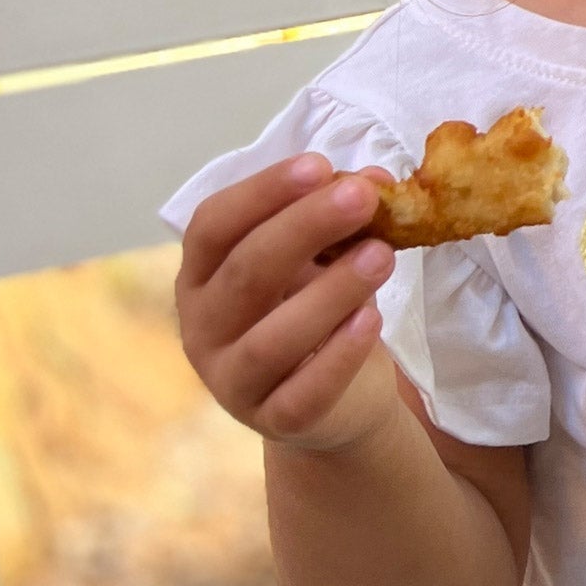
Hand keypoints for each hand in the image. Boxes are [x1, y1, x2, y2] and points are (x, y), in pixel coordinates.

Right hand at [177, 154, 400, 452]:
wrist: (338, 397)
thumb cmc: (317, 305)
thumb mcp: (323, 255)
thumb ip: (340, 218)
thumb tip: (375, 180)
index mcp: (204, 274)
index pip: (214, 226)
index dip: (262, 193)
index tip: (318, 164)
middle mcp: (204, 327)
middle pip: (245, 273)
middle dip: (305, 228)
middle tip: (362, 198)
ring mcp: (232, 380)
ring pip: (271, 338)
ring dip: (330, 292)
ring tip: (381, 255)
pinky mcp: (275, 421)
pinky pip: (303, 393)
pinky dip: (338, 356)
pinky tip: (371, 319)